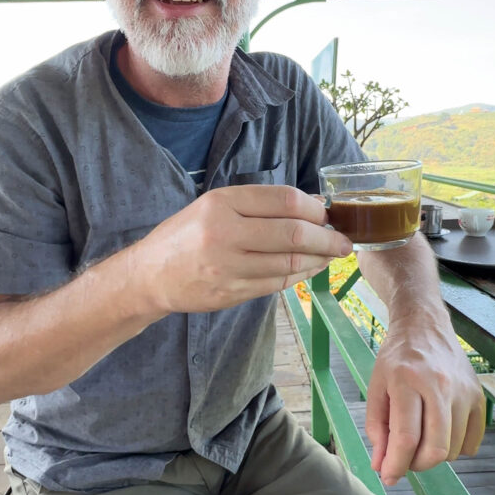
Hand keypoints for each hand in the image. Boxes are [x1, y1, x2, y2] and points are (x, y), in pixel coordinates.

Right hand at [135, 185, 351, 314]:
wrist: (150, 275)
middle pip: (293, 234)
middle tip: (344, 241)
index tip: (327, 214)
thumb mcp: (214, 206)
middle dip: (327, 238)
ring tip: (332, 255)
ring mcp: (228, 267)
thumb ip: (257, 205)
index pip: (284, 200)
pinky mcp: (231, 293)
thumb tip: (312, 207)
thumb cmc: (186, 235)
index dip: (314, 208)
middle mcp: (224, 233)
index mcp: (222, 203)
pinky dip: (300, 275)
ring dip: (318, 260)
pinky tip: (310, 268)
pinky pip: (277, 283)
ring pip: (289, 263)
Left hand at [365, 312, 485, 484]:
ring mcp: (463, 391)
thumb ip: (377, 429)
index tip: (389, 477)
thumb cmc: (396, 359)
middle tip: (404, 460)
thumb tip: (382, 466)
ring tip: (420, 440)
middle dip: (416, 465)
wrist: (425, 327)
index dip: (396, 465)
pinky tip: (440, 434)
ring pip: (452, 449)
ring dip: (433, 456)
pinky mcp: (478, 396)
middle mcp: (439, 385)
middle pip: (435, 448)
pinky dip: (454, 449)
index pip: (406, 436)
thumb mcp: (376, 388)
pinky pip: (471, 442)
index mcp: (407, 381)